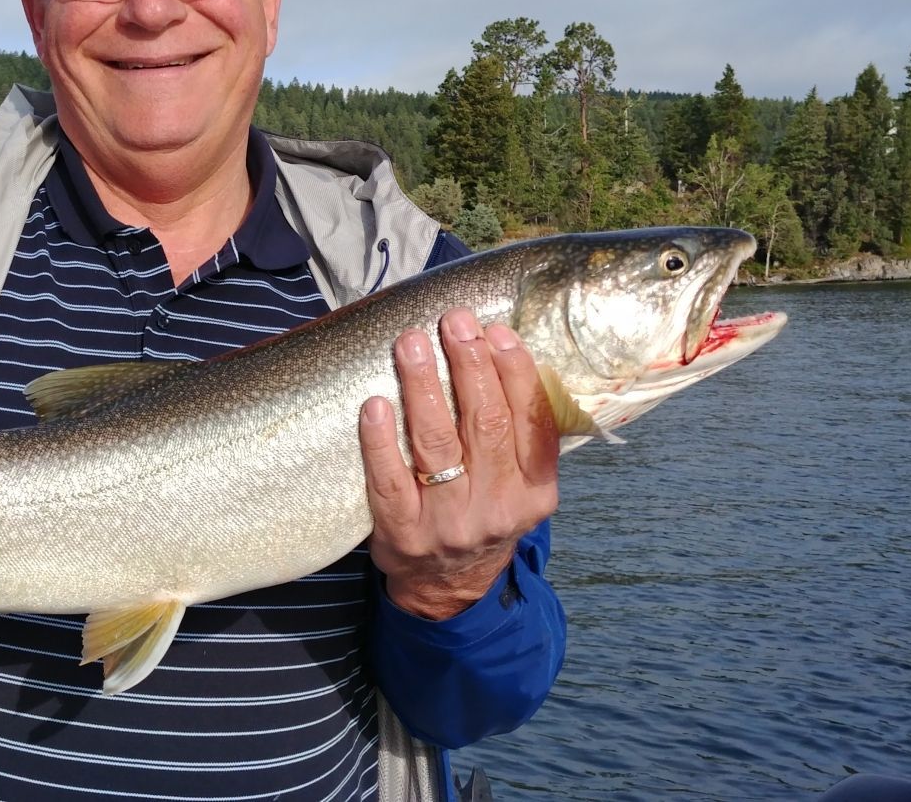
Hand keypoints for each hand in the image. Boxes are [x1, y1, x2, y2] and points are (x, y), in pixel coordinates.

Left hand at [360, 308, 558, 619]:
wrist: (449, 589)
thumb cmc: (484, 514)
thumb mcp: (520, 485)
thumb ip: (520, 433)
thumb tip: (499, 350)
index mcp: (535, 491)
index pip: (531, 422)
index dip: (515, 372)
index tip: (496, 331)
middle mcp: (497, 507)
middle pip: (484, 424)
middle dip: (469, 365)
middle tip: (453, 321)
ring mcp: (448, 523)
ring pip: (436, 445)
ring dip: (423, 387)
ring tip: (411, 343)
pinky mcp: (403, 533)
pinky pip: (390, 480)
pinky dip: (381, 440)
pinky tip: (375, 403)